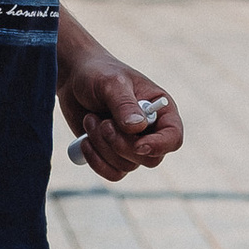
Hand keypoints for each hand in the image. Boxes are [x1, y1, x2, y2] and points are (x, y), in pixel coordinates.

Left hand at [58, 33, 184, 180]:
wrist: (74, 81)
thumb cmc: (99, 74)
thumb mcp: (111, 83)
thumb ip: (125, 104)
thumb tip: (137, 128)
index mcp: (161, 111)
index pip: (173, 138)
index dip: (160, 145)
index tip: (138, 144)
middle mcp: (151, 132)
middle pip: (150, 159)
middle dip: (121, 145)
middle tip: (103, 123)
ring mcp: (132, 146)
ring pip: (126, 166)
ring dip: (103, 146)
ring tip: (91, 120)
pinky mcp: (113, 156)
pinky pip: (112, 174)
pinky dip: (96, 161)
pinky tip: (85, 140)